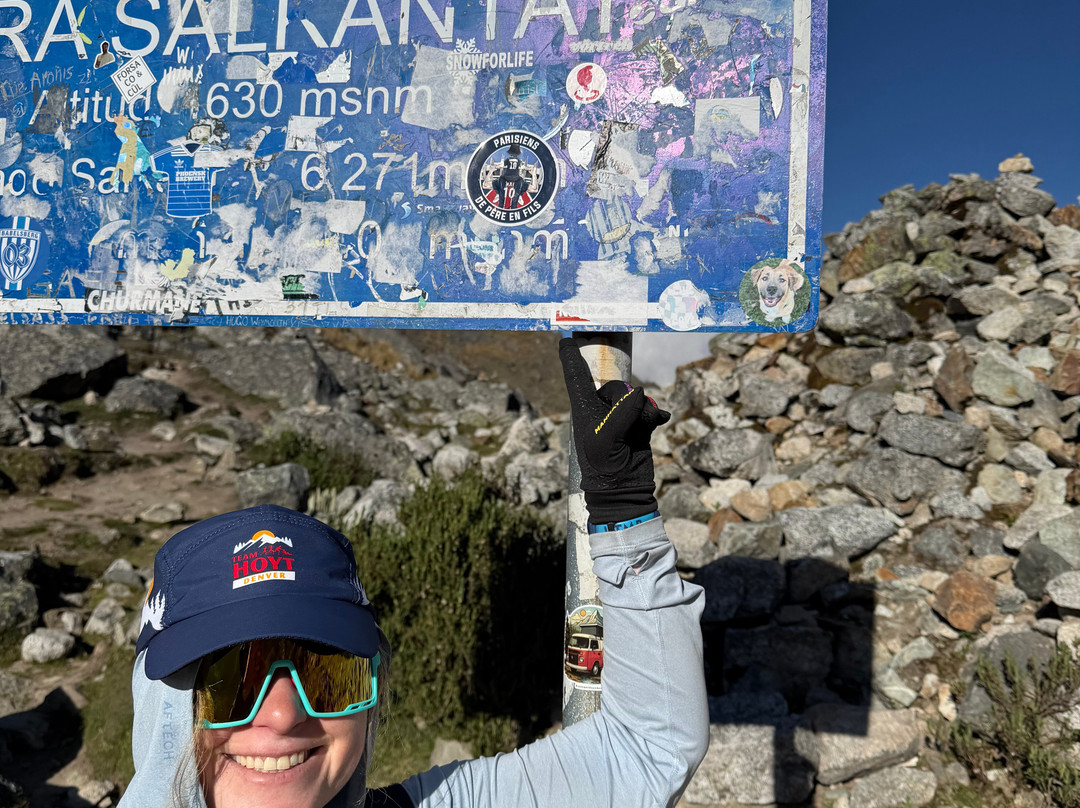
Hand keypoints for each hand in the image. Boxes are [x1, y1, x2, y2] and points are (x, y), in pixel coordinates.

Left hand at [559, 338, 669, 524]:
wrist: (623, 490)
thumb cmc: (603, 467)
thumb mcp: (607, 439)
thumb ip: (622, 414)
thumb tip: (638, 393)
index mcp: (582, 408)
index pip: (575, 374)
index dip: (571, 354)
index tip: (566, 336)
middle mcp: (599, 408)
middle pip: (616, 384)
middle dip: (626, 399)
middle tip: (626, 424)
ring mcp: (619, 416)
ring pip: (635, 396)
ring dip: (643, 411)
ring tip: (642, 431)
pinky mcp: (637, 424)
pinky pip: (649, 408)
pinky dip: (654, 414)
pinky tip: (660, 422)